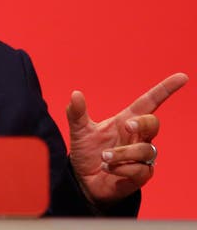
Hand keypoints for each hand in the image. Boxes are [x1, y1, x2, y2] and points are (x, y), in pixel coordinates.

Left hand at [66, 72, 187, 204]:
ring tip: (103, 157)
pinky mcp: (141, 175)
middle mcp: (137, 137)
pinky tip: (107, 168)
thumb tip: (75, 94)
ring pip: (145, 149)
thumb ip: (76, 113)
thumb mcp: (80, 131)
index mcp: (126, 121)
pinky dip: (121, 168)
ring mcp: (142, 156)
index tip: (182, 77)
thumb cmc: (88, 152)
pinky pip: (140, 170)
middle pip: (153, 123)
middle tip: (126, 125)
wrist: (84, 180)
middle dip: (142, 122)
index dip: (165, 89)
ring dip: (123, 153)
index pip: (150, 102)